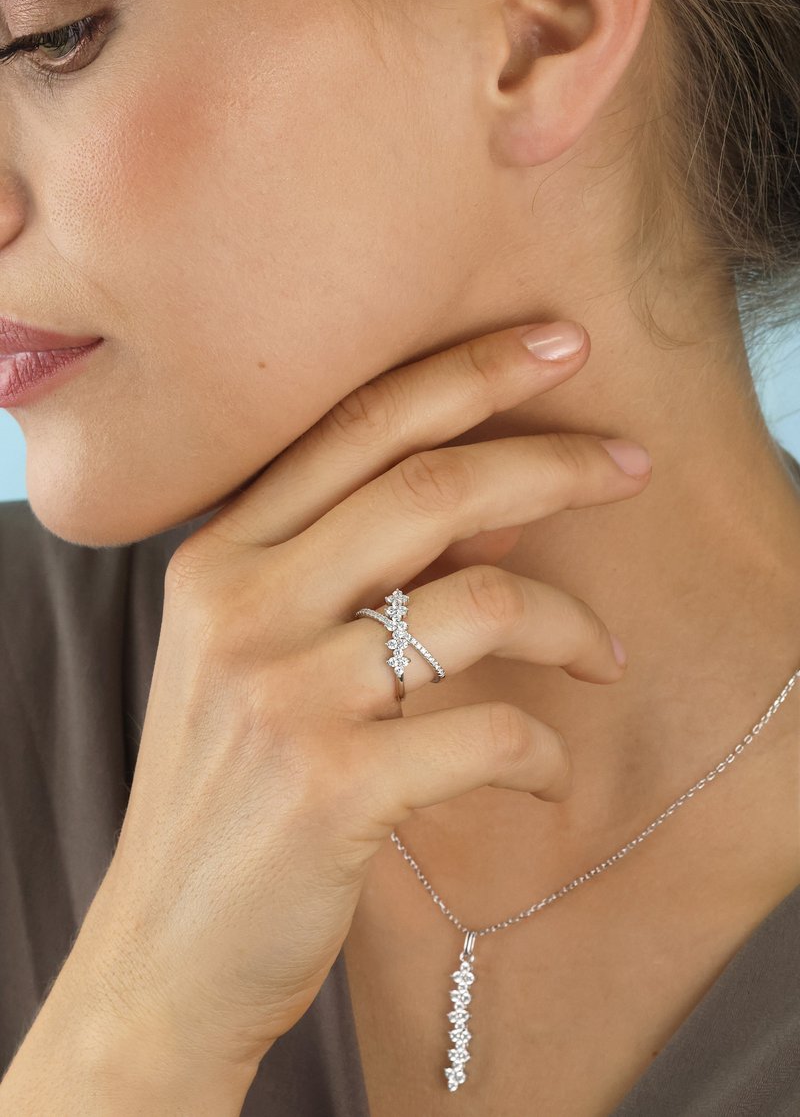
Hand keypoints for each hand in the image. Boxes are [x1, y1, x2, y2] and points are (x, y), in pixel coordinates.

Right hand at [80, 320, 650, 1081]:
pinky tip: (543, 772)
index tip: (560, 345)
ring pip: (480, 602)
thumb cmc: (228, 793)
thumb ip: (346, 575)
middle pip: (430, 487)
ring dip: (569, 621)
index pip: (357, 425)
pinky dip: (541, 748)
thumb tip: (488, 510)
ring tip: (602, 656)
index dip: (468, 372)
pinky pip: (489, 731)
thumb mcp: (257, 662)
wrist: (166, 953)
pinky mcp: (332, 787)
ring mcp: (282, 694)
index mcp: (217, 557)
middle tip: (631, 463)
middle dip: (551, 460)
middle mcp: (239, 606)